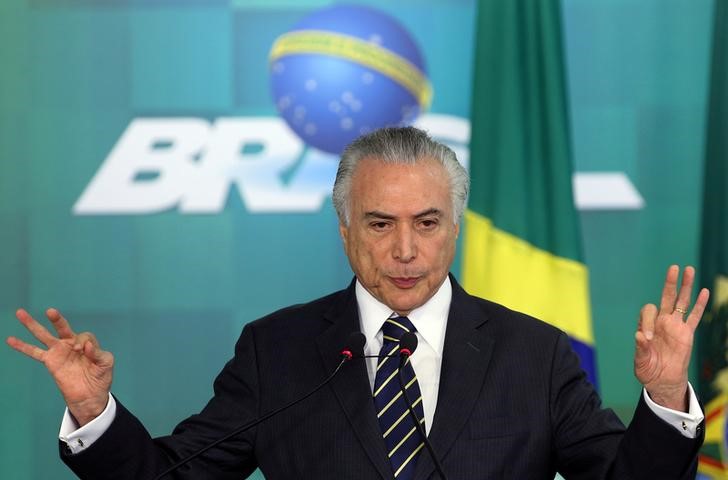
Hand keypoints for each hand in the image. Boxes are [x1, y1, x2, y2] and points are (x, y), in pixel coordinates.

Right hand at [6, 308, 113, 425]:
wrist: (90, 396)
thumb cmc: (100, 378)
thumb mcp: (105, 363)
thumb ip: (98, 353)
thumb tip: (86, 346)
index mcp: (86, 343)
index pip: (83, 336)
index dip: (83, 342)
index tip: (83, 352)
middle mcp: (71, 344)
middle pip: (62, 328)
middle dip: (57, 320)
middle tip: (50, 311)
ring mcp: (59, 352)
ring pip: (44, 336)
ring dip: (32, 325)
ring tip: (20, 313)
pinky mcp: (50, 362)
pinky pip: (34, 352)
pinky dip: (22, 346)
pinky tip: (11, 339)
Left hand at [634, 265, 708, 410]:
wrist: (663, 381)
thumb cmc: (648, 370)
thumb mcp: (641, 362)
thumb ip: (640, 349)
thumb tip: (639, 336)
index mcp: (646, 325)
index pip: (648, 311)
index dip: (646, 321)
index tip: (647, 338)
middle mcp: (661, 322)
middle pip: (666, 297)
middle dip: (669, 283)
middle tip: (673, 268)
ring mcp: (675, 326)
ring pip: (682, 302)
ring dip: (685, 287)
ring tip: (689, 270)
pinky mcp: (687, 334)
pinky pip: (695, 317)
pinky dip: (700, 305)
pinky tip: (704, 291)